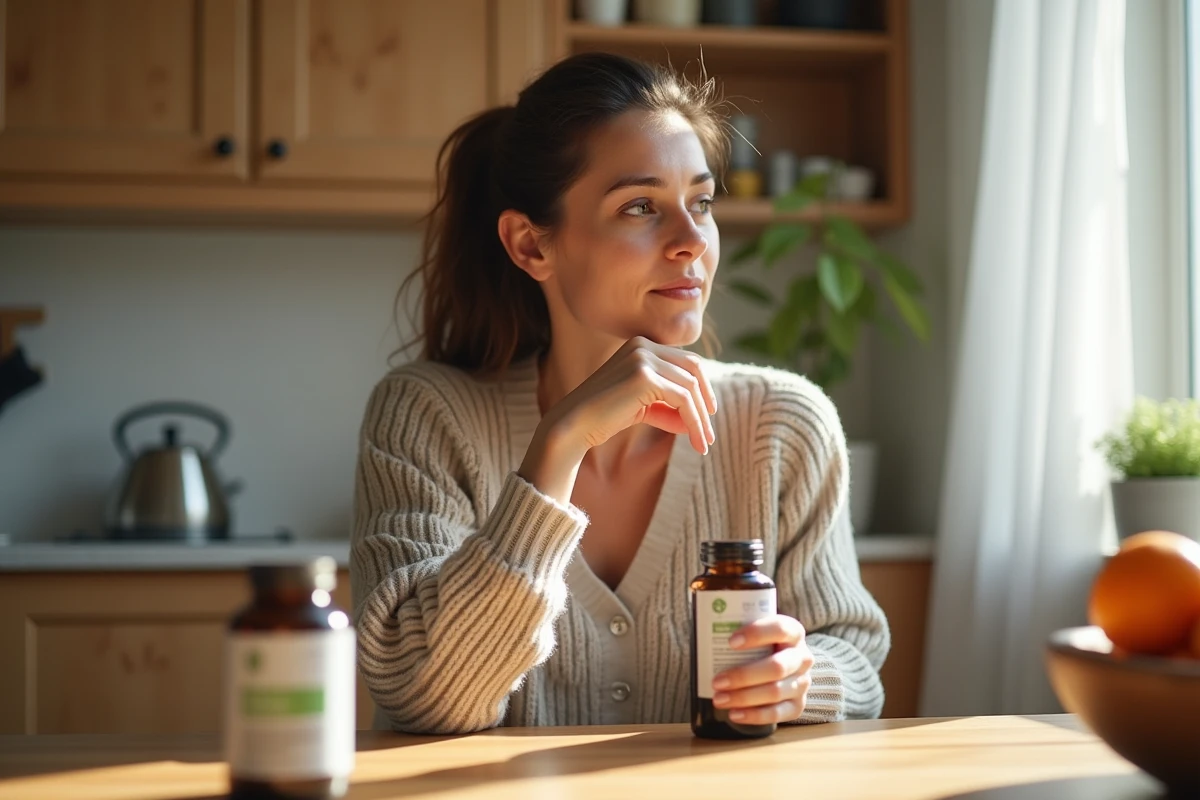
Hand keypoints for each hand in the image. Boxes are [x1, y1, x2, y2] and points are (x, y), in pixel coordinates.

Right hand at [520, 337, 716, 501]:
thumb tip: (700, 420)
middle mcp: (642, 345)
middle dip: (705, 400)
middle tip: (709, 433)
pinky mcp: (644, 376)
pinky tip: (696, 441)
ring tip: (703, 443)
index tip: (706, 415)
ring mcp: (642, 357)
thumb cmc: (603, 418)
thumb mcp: (642, 408)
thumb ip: (667, 408)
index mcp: (640, 345)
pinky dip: (694, 422)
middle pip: (693, 368)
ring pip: (690, 386)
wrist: (573, 425)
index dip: (700, 387)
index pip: (684, 361)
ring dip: (701, 418)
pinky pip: (683, 399)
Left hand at [711, 615, 813, 724]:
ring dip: (744, 697)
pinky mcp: (798, 705)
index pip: (779, 628)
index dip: (756, 634)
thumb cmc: (761, 646)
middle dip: (744, 676)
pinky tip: (734, 714)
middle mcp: (802, 657)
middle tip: (717, 681)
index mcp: (793, 632)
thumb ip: (739, 629)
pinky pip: (778, 713)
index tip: (730, 642)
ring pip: (775, 692)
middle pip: (777, 667)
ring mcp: (802, 683)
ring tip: (719, 699)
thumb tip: (702, 630)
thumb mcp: (756, 633)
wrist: (786, 667)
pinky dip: (754, 715)